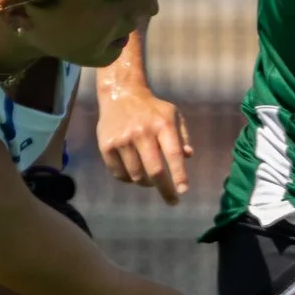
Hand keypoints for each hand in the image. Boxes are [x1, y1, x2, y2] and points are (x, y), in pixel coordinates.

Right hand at [98, 86, 192, 202]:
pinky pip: (119, 174)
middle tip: (172, 200)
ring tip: (151, 181)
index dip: (179, 175)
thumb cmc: (152, 109)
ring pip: (136, 176)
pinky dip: (129, 179)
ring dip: (146, 184)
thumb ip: (182, 136)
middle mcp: (141, 132)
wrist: (120, 94)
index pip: (173, 154)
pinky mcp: (106, 146)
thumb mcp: (172, 115)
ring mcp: (122, 140)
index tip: (183, 191)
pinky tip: (134, 174)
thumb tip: (188, 156)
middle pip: (155, 171)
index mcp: (162, 124)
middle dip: (165, 190)